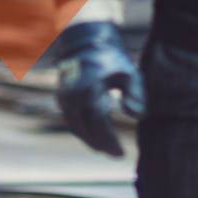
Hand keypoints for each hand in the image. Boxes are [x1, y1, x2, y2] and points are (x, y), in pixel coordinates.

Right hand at [53, 21, 143, 157]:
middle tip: (116, 154)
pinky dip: (84, 132)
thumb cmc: (112, 60)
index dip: (109, 140)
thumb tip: (135, 116)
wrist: (85, 43)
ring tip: (109, 149)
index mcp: (90, 86)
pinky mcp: (62, 100)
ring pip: (76, 127)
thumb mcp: (129, 73)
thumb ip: (135, 95)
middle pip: (84, 128)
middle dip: (100, 144)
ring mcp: (64, 97)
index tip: (121, 153)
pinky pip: (72, 122)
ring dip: (91, 141)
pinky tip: (98, 138)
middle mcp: (73, 93)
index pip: (97, 121)